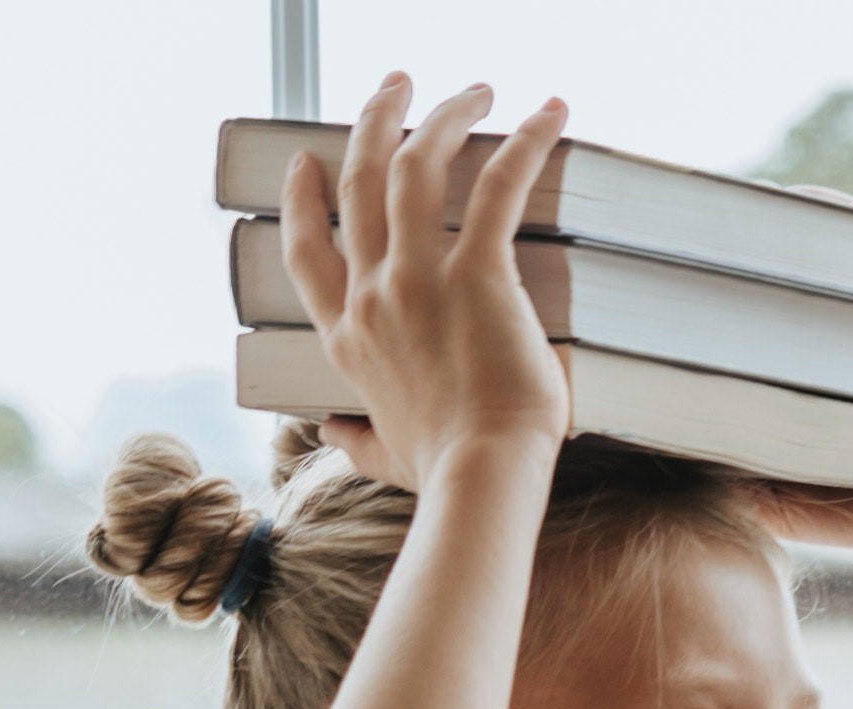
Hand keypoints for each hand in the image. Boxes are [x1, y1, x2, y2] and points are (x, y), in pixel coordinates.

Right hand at [279, 76, 572, 487]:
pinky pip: (498, 186)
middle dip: (373, 121)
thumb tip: (330, 436)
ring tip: (470, 88)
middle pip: (357, 183)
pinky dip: (526, 142)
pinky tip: (549, 112)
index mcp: (346, 337)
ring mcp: (418, 280)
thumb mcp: (382, 456)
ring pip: (412, 165)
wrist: (483, 478)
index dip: (303, 199)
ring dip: (441, 114)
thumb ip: (353, 440)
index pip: (307, 251)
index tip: (309, 163)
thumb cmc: (443, 474)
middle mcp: (371, 296)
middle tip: (395, 87)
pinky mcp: (478, 273)